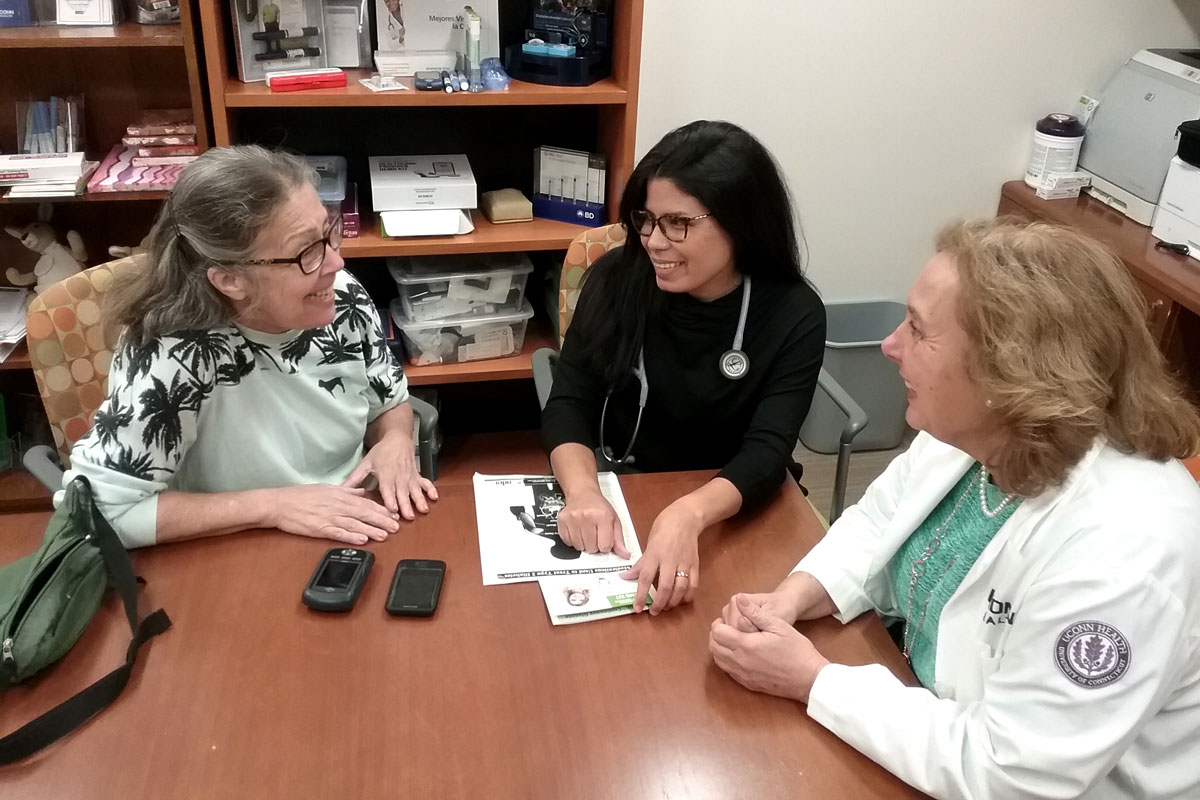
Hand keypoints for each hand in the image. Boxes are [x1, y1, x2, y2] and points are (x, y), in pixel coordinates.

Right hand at [269, 483, 400, 545]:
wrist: (279, 503)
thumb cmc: (300, 496)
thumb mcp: (326, 488)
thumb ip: (346, 491)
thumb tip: (361, 492)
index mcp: (339, 495)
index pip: (365, 503)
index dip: (381, 509)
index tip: (393, 514)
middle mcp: (337, 506)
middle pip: (364, 513)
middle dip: (381, 520)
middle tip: (396, 527)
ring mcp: (328, 517)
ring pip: (354, 524)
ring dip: (371, 530)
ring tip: (384, 535)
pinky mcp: (319, 529)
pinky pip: (338, 533)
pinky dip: (351, 537)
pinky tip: (362, 540)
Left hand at [342, 431, 437, 519]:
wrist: (397, 439)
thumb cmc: (381, 453)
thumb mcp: (366, 463)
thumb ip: (354, 479)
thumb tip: (341, 490)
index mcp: (386, 474)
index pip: (388, 489)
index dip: (390, 499)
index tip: (392, 510)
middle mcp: (399, 476)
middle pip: (403, 492)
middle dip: (406, 504)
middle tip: (408, 516)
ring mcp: (410, 476)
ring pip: (415, 490)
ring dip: (419, 500)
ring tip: (423, 510)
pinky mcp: (417, 475)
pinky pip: (425, 483)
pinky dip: (430, 489)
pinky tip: (434, 497)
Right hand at [556, 488, 628, 557]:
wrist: (583, 493)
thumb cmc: (599, 507)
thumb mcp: (614, 520)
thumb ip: (619, 539)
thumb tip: (625, 554)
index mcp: (602, 516)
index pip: (605, 546)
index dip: (606, 546)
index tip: (605, 539)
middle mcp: (587, 516)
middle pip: (591, 548)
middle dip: (595, 545)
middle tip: (595, 534)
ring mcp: (573, 518)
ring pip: (579, 547)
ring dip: (584, 544)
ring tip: (587, 532)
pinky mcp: (562, 521)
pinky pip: (567, 542)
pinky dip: (573, 541)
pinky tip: (578, 532)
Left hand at [622, 499, 702, 614]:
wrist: (686, 517)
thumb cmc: (663, 527)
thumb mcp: (648, 543)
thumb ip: (641, 563)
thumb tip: (626, 577)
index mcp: (654, 554)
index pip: (646, 578)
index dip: (640, 595)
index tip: (637, 608)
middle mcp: (669, 560)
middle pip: (665, 587)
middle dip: (659, 603)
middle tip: (653, 612)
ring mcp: (684, 562)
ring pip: (680, 588)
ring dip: (673, 602)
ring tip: (666, 607)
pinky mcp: (695, 564)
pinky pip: (693, 584)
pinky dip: (688, 595)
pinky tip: (681, 600)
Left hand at [709, 595, 829, 703]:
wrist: (809, 678)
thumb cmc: (797, 649)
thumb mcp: (778, 625)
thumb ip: (755, 613)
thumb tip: (738, 598)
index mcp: (746, 645)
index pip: (717, 633)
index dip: (718, 624)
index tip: (725, 619)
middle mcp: (740, 662)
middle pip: (714, 648)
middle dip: (715, 636)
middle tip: (725, 628)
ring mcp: (743, 675)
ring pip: (719, 661)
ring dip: (719, 649)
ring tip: (730, 640)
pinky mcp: (748, 684)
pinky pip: (728, 672)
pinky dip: (726, 661)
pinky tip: (737, 654)